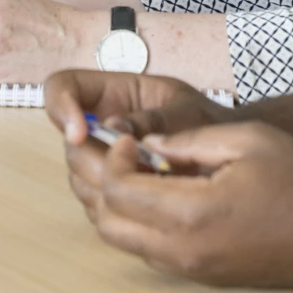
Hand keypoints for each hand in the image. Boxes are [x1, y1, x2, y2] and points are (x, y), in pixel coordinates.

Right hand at [44, 71, 234, 216]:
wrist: (232, 157)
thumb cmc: (211, 123)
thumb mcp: (188, 111)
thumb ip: (155, 119)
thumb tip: (113, 129)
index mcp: (112, 93)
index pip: (62, 86)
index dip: (61, 105)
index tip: (80, 131)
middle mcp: (99, 126)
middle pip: (68, 142)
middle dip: (90, 159)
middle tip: (129, 169)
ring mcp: (103, 160)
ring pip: (79, 176)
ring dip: (104, 186)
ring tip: (149, 186)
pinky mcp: (112, 191)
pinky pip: (96, 203)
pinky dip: (114, 207)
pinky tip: (147, 205)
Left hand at [77, 120, 292, 286]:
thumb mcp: (247, 139)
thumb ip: (187, 140)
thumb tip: (146, 141)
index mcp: (193, 212)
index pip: (118, 187)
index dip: (112, 154)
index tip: (131, 135)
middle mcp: (185, 249)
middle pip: (107, 220)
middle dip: (100, 181)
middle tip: (115, 150)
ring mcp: (193, 268)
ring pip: (123, 242)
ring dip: (115, 205)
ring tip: (134, 168)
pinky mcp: (204, 276)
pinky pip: (149, 253)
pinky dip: (137, 223)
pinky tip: (157, 192)